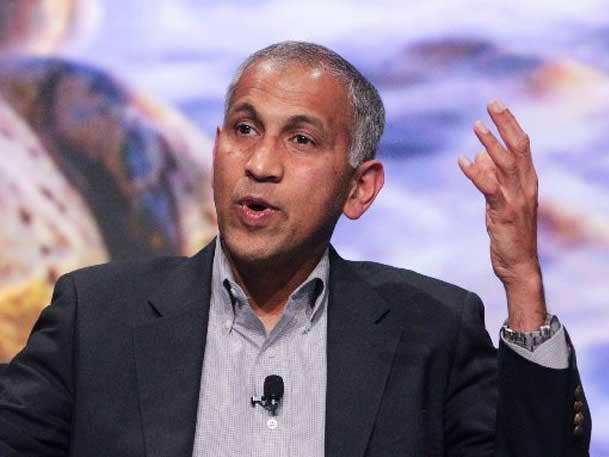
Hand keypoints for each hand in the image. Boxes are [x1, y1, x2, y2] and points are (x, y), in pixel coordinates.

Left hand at [458, 99, 545, 330]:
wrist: (518, 265)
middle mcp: (526, 186)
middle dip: (505, 123)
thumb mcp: (499, 201)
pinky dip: (477, 173)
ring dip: (491, 142)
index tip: (496, 105)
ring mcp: (516, 199)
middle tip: (492, 102)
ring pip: (506, 164)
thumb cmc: (510, 232)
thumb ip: (492, 178)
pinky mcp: (504, 213)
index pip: (521, 145)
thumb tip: (479, 156)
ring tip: (476, 125)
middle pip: (518, 147)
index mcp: (527, 181)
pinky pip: (490, 188)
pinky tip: (463, 161)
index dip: (509, 124)